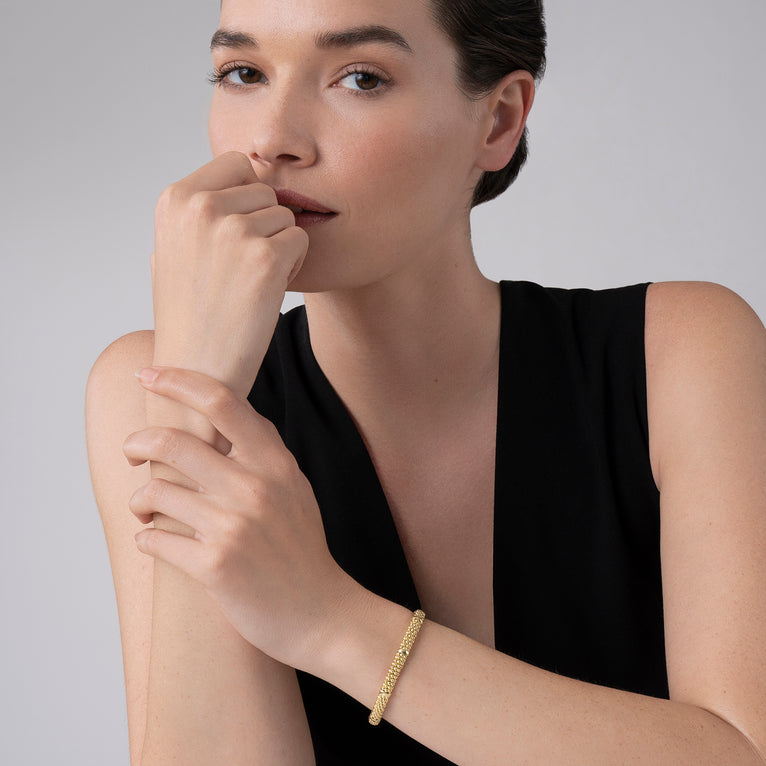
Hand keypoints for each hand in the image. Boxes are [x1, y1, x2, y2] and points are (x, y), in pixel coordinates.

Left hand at [123, 366, 365, 672]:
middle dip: (139, 443)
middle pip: (173, 443)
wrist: (323, 614)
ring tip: (145, 508)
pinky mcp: (216, 565)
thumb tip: (220, 415)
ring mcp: (235, 526)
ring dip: (140, 499)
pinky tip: (154, 539)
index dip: (178, 381)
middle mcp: (255, 487)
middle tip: (131, 450)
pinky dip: (146, 537)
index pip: (222, 402)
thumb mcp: (294, 488)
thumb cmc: (301, 550)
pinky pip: (154, 539)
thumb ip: (261, 453)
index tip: (149, 373)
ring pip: (156, 493)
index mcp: (276, 463)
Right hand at [151, 151, 308, 398]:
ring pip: (285, 216)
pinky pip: (301, 240)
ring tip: (251, 280)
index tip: (237, 232)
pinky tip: (268, 290)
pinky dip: (294, 265)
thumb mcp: (174, 247)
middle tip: (243, 265)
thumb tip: (241, 172)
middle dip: (264, 224)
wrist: (196, 367)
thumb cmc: (189, 311)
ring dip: (279, 246)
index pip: (236, 163)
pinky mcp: (265, 258)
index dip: (247, 196)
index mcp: (175, 198)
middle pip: (265, 190)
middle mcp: (201, 206)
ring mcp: (233, 230)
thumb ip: (198, 208)